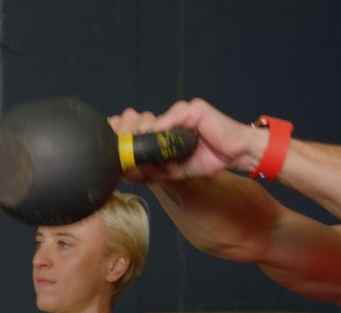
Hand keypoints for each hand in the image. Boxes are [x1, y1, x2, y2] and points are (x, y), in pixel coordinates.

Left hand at [109, 99, 268, 180]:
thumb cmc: (206, 160)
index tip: (105, 144)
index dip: (119, 134)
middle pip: (136, 122)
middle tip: (119, 147)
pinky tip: (157, 137)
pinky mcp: (193, 109)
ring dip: (141, 134)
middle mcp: (166, 121)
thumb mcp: (173, 171)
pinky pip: (172, 117)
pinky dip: (162, 128)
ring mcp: (178, 113)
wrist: (234, 155)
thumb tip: (128, 175)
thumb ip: (152, 172)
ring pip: (151, 120)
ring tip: (137, 146)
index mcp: (159, 133)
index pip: (133, 130)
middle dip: (125, 134)